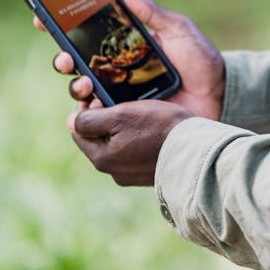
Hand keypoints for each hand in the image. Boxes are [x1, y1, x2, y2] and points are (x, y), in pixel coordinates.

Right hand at [49, 0, 225, 119]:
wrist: (220, 95)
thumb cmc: (201, 59)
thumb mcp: (177, 29)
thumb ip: (150, 11)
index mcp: (127, 44)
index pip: (89, 34)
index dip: (63, 27)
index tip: (45, 18)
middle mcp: (118, 67)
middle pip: (77, 62)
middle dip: (62, 58)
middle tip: (65, 58)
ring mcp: (121, 92)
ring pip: (83, 88)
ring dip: (75, 84)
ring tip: (84, 83)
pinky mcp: (127, 116)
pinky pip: (100, 116)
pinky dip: (91, 111)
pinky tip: (94, 106)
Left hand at [71, 100, 192, 184]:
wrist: (196, 149)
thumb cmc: (159, 127)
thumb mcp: (120, 115)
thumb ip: (90, 120)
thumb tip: (73, 121)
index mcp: (101, 158)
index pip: (79, 130)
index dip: (87, 108)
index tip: (103, 95)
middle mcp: (112, 171)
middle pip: (97, 138)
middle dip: (105, 118)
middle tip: (123, 102)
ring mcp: (131, 174)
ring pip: (115, 144)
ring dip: (121, 128)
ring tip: (139, 113)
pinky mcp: (147, 173)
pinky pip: (133, 152)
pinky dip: (136, 139)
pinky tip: (151, 128)